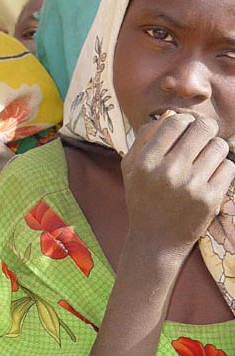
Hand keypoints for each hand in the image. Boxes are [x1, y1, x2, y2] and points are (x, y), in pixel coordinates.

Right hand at [122, 112, 234, 254]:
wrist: (155, 241)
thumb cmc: (142, 199)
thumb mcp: (131, 168)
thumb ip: (144, 138)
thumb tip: (171, 114)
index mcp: (145, 162)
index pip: (175, 122)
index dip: (185, 121)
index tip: (186, 129)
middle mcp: (167, 172)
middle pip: (203, 128)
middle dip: (206, 129)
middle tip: (203, 137)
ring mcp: (190, 187)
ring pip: (220, 146)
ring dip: (215, 149)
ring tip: (206, 159)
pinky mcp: (209, 200)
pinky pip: (229, 168)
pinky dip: (222, 169)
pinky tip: (210, 177)